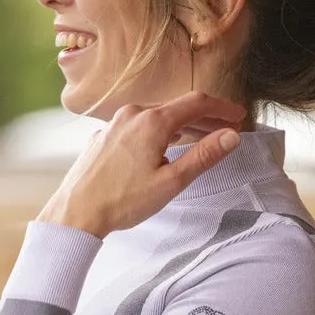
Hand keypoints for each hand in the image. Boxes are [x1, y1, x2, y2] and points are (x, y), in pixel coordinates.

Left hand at [37, 91, 246, 237]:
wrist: (75, 212)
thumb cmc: (123, 201)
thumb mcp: (172, 181)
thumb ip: (204, 155)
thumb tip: (231, 136)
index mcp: (153, 121)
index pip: (197, 103)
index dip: (222, 108)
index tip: (239, 116)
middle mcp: (133, 114)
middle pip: (178, 108)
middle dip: (206, 117)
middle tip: (227, 128)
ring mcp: (115, 123)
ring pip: (157, 117)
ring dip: (182, 125)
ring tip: (201, 137)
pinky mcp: (104, 136)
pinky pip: (138, 126)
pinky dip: (158, 132)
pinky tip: (163, 146)